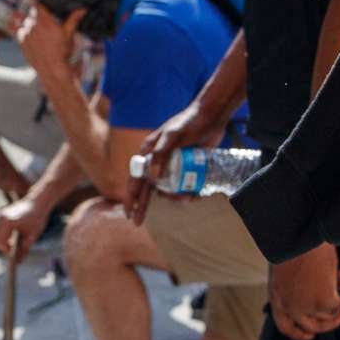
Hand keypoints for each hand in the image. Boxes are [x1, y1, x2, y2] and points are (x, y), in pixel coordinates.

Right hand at [0, 195, 50, 261]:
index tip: (14, 256)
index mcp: (8, 221)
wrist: (39, 201)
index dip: (6, 250)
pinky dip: (4, 236)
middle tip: (12, 253)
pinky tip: (14, 238)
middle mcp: (1, 217)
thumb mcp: (32, 236)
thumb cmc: (37, 218)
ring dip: (3, 241)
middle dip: (2, 247)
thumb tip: (18, 262)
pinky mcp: (2, 214)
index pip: (1, 241)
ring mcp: (0, 215)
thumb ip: (24, 250)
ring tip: (14, 246)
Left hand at [13, 1, 84, 81]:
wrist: (52, 68)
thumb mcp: (69, 34)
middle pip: (26, 12)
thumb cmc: (62, 51)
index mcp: (46, 21)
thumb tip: (83, 9)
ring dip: (18, 17)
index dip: (35, 2)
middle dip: (27, 11)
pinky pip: (14, 31)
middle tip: (29, 10)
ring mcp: (26, 34)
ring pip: (17, 20)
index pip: (36, 5)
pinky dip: (14, 28)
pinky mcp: (21, 43)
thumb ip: (74, 20)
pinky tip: (14, 26)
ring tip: (18, 16)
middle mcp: (34, 26)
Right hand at [127, 100, 233, 223]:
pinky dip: (186, 192)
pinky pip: (181, 185)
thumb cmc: (189, 122)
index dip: (130, 196)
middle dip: (141, 205)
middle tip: (138, 222)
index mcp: (148, 153)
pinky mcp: (185, 167)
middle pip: (145, 188)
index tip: (128, 212)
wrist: (211, 117)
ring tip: (186, 199)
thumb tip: (152, 177)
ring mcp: (170, 165)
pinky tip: (194, 194)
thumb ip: (161, 153)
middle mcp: (156, 161)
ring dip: (172, 197)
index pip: (134, 178)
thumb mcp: (173, 135)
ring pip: (165, 189)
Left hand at [269, 243, 339, 339]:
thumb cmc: (295, 245)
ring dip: (338, 302)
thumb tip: (312, 293)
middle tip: (339, 318)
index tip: (309, 336)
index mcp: (276, 298)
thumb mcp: (287, 271)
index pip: (284, 327)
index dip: (298, 334)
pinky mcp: (323, 302)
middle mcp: (289, 307)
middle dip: (327, 326)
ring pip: (328, 316)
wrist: (302, 235)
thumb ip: (293, 288)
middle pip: (309, 328)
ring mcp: (305, 307)